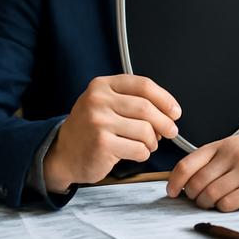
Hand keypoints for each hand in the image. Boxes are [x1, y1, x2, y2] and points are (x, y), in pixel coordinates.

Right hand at [43, 74, 180, 191]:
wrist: (63, 153)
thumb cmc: (91, 128)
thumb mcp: (106, 104)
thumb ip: (133, 100)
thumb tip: (169, 111)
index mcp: (103, 85)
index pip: (143, 85)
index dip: (165, 99)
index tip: (175, 111)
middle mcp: (98, 100)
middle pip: (147, 108)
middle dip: (165, 123)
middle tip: (170, 131)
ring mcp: (99, 122)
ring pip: (145, 130)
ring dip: (153, 141)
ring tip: (147, 144)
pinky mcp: (102, 144)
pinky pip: (138, 149)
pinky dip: (143, 153)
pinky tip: (135, 153)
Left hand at [166, 136, 238, 211]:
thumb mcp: (236, 148)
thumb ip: (212, 160)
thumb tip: (182, 180)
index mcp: (224, 145)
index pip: (188, 163)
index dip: (175, 181)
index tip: (172, 192)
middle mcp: (234, 155)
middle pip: (198, 182)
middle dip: (193, 195)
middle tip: (197, 199)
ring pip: (211, 195)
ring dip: (207, 203)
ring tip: (212, 202)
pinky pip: (228, 204)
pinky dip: (223, 208)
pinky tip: (228, 204)